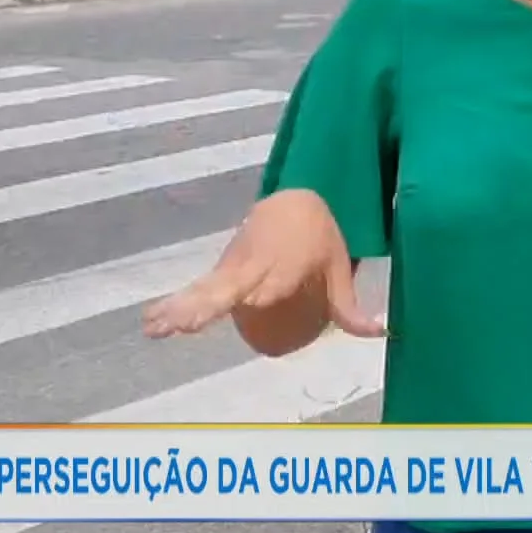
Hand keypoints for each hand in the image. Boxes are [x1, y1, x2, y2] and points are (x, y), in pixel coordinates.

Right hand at [142, 190, 383, 339]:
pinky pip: (195, 289)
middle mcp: (254, 266)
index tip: (253, 299)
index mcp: (286, 263)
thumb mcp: (340, 268)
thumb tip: (382, 333)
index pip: (272, 280)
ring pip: (204, 288)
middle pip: (229, 286)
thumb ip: (351, 306)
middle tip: (188, 323)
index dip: (263, 289)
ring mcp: (233, 267)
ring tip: (155, 328)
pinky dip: (172, 304)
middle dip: (209, 303)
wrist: (295, 200)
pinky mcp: (220, 270)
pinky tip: (149, 324)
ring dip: (180, 307)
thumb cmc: (322, 240)